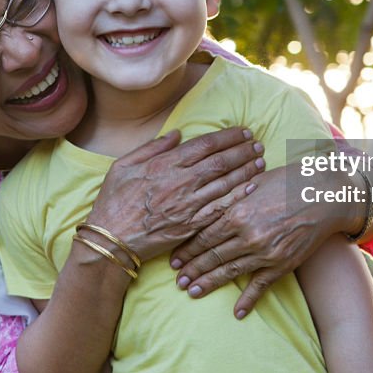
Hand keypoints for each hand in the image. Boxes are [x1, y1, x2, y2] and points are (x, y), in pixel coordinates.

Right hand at [87, 127, 265, 262]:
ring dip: (246, 170)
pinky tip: (252, 187)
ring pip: (225, 184)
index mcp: (164, 164)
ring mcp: (188, 205)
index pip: (205, 145)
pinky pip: (221, 208)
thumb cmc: (114, 201)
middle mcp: (180, 182)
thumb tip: (178, 134)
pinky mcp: (192, 225)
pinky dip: (238, 196)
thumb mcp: (123, 165)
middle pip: (221, 162)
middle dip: (243, 151)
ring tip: (261, 161)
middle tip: (258, 144)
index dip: (228, 137)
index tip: (243, 132)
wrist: (111, 239)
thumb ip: (152, 148)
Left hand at [168, 164, 355, 318]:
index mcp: (237, 212)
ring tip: (192, 292)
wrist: (325, 195)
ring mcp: (265, 252)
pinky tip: (236, 312)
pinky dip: (248, 300)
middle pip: (212, 255)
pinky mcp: (282, 264)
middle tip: (177, 280)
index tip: (174, 259)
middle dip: (192, 269)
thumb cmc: (288, 181)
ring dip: (208, 283)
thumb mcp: (254, 182)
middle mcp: (248, 235)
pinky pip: (260, 286)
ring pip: (229, 272)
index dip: (187, 249)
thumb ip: (231, 196)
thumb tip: (208, 202)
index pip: (204, 235)